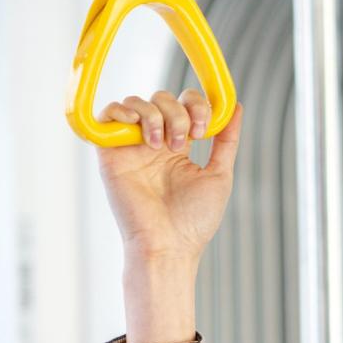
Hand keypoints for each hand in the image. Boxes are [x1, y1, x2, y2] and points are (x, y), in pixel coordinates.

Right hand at [94, 89, 242, 260]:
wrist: (169, 244)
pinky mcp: (109, 153)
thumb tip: (236, 106)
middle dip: (179, 113)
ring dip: (156, 115)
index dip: (196, 105)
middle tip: (187, 140)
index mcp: (178, 147)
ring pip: (137, 102)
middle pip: (162, 98)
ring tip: (162, 145)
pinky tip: (141, 131)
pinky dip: (122, 110)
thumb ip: (227, 139)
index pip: (184, 105)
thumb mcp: (219, 173)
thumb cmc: (194, 219)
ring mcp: (130, 146)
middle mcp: (153, 143)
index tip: (205, 128)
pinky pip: (107, 114)